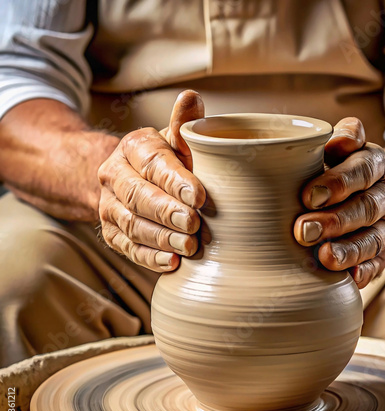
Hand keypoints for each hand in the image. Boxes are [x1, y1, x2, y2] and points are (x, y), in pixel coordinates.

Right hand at [98, 90, 205, 271]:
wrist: (127, 180)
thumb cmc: (162, 160)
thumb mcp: (173, 140)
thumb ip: (184, 125)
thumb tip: (192, 97)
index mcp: (133, 148)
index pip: (153, 163)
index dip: (176, 181)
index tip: (200, 196)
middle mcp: (114, 176)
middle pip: (139, 197)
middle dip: (168, 213)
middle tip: (194, 225)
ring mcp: (109, 207)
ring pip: (132, 225)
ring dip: (162, 238)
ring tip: (189, 246)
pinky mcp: (111, 233)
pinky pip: (128, 248)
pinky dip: (151, 258)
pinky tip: (173, 263)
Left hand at [294, 118, 384, 287]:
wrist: (377, 189)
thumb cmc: (344, 167)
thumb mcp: (345, 147)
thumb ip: (342, 139)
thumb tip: (336, 140)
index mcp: (375, 164)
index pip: (362, 171)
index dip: (338, 184)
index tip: (308, 196)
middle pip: (366, 208)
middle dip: (335, 221)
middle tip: (303, 230)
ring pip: (373, 239)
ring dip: (349, 250)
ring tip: (324, 257)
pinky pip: (380, 264)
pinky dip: (366, 272)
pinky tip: (351, 278)